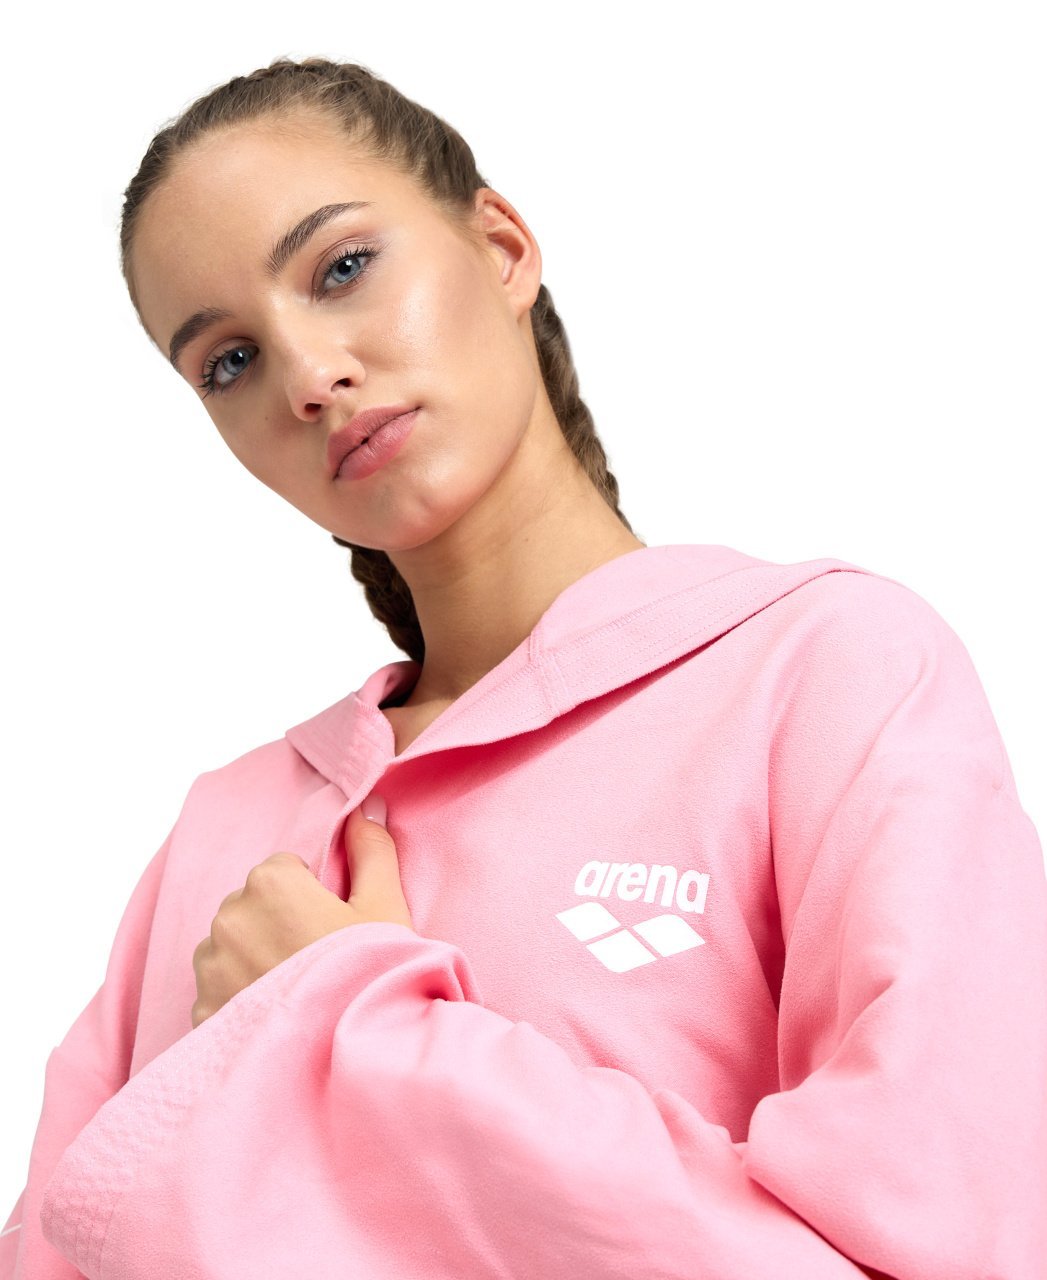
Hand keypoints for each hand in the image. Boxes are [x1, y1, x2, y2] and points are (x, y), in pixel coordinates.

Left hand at [191, 794, 412, 1027]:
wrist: (348, 1057)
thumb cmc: (370, 977)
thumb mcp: (385, 907)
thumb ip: (372, 850)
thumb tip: (367, 806)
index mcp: (270, 882)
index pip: (287, 871)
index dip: (316, 897)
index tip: (335, 930)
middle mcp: (228, 917)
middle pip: (257, 907)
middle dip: (282, 926)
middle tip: (322, 963)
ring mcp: (210, 967)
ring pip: (234, 947)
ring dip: (258, 962)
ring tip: (302, 993)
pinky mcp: (201, 1013)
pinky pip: (221, 991)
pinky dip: (243, 1001)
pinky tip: (280, 1018)